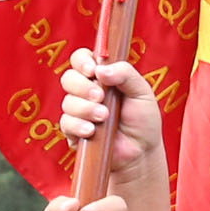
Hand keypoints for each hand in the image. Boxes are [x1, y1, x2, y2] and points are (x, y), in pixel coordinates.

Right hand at [59, 52, 166, 175]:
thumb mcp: (142, 92)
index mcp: (102, 77)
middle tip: (100, 97)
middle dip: (83, 87)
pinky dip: (78, 125)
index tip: (92, 70)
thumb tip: (102, 70)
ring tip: (104, 117)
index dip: (82, 61)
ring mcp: (79, 111)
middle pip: (69, 78)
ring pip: (68, 102)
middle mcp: (87, 91)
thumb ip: (125, 74)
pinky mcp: (74, 131)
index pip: (81, 59)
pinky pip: (66, 123)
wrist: (141, 151)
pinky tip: (92, 131)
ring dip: (85, 108)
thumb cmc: (143, 120)